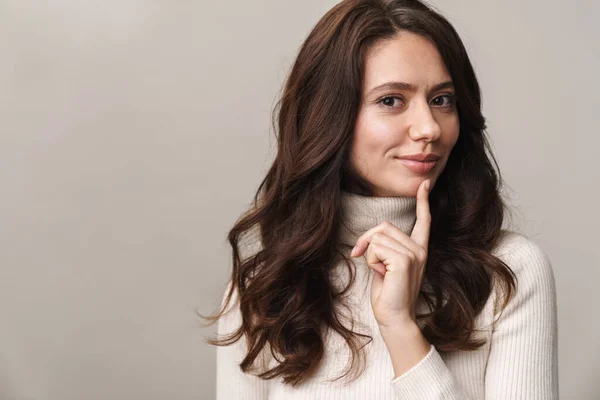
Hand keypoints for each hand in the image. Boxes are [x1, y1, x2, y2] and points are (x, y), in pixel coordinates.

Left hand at [350, 179, 431, 329]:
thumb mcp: (385, 266)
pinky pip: (375, 249)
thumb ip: (384, 248)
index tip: (425, 184)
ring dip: (369, 255)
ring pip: (377, 238)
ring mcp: (414, 254)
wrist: (394, 317)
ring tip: (380, 272)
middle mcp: (419, 249)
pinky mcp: (405, 261)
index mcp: (418, 249)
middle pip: (384, 226)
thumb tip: (370, 238)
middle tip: (362, 257)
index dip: (423, 201)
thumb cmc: (388, 294)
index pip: (423, 220)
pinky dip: (371, 261)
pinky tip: (381, 275)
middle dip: (367, 240)